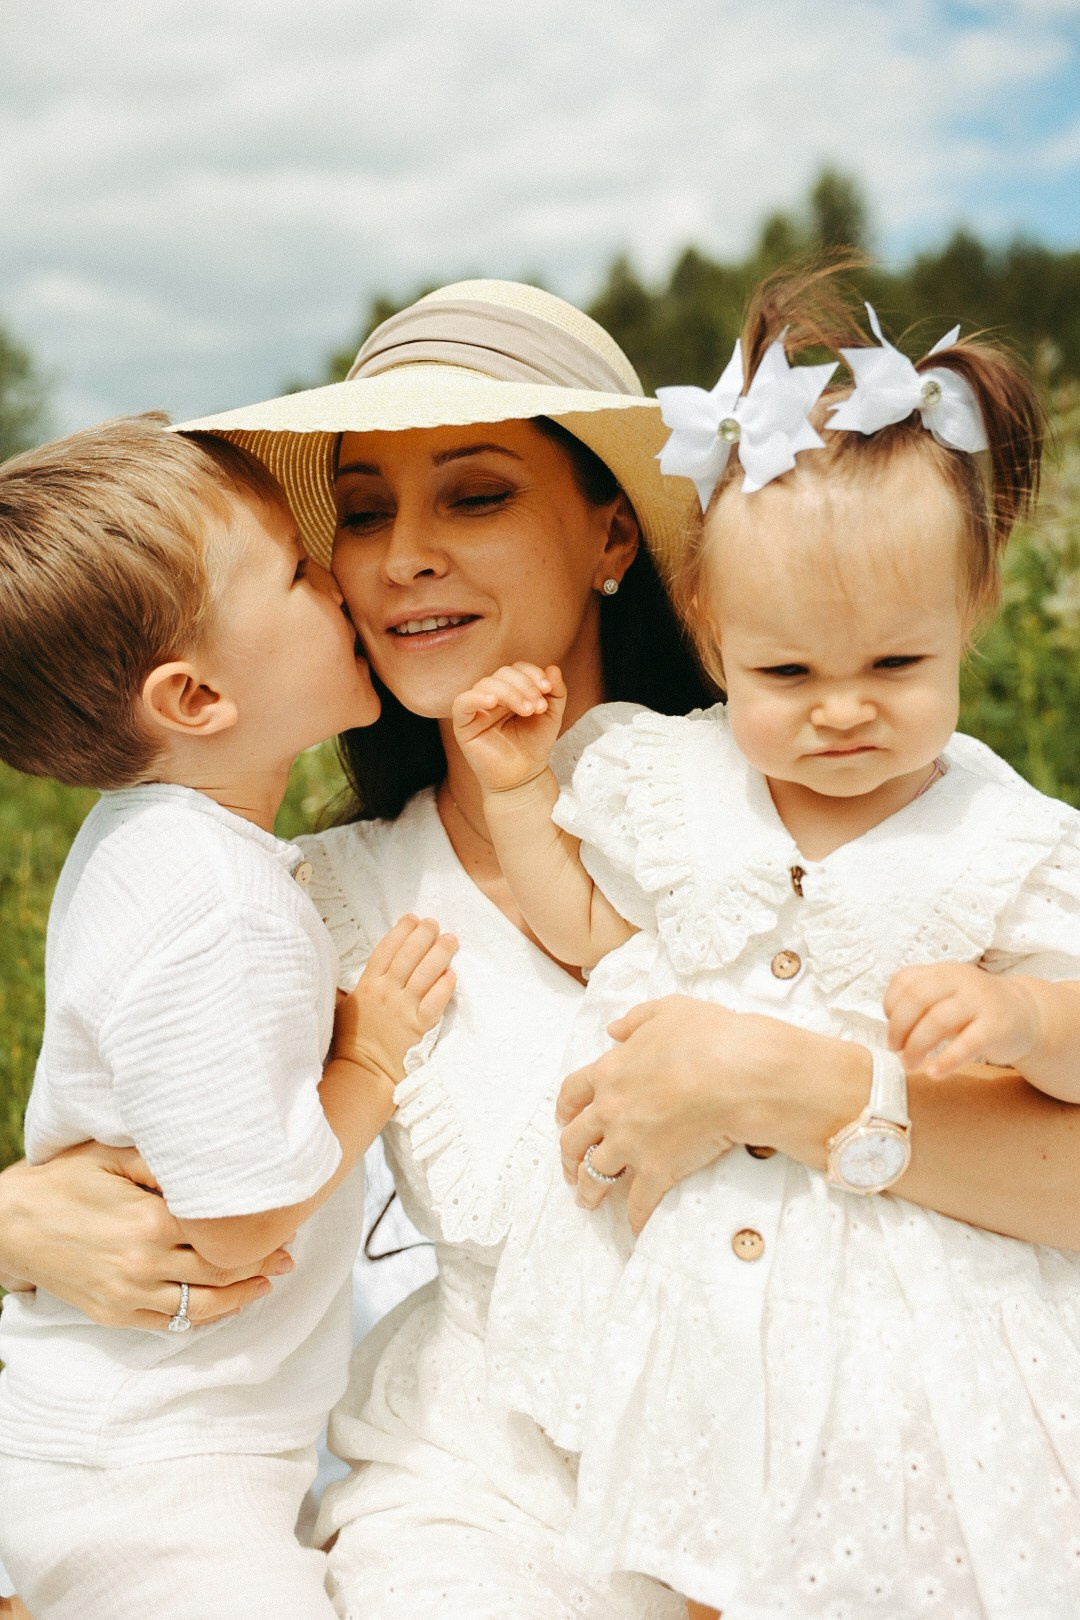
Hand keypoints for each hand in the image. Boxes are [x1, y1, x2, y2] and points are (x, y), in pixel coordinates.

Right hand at [0, 1142, 293, 1329]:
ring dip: (241, 1297)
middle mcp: (144, 1261)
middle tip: (288, 1256)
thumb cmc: (65, 1181)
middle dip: (261, 1265)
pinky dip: (203, 1316)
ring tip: (267, 1284)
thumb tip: (213, 1166)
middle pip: (221, 1272)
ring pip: (202, 1306)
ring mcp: (128, 1293)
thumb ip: (165, 1161)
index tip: (284, 1224)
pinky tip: (224, 1304)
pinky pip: (169, 1322)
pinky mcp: (114, 1313)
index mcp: (150, 1219)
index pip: (222, 1235)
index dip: (258, 1234)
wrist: (11, 1223)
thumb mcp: (114, 1156)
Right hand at [334, 914, 456, 1081]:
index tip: (412, 918)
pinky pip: (435, 1001)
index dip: (401, 931)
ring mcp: (403, 1008)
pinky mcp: (419, 1026)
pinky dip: (444, 986)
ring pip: (425, 973)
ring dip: (440, 953)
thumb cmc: (353, 1040)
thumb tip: (356, 970)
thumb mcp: (345, 1007)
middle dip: (424, 935)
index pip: (386, 949)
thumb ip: (353, 986)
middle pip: (408, 955)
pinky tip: (452, 974)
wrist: (364, 1071)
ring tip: (450, 939)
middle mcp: (386, 992)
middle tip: (435, 924)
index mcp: (368, 984)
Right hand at [451, 663, 565, 793]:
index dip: (532, 673)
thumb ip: (556, 692)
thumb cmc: (534, 745)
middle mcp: (491, 696)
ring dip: (510, 693)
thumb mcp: (551, 716)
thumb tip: (553, 667)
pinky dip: (476, 697)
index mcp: (510, 690)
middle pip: (502, 674)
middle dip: (524, 685)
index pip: (516, 668)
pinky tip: (493, 702)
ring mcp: (476, 709)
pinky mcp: (463, 725)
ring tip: (528, 711)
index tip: (548, 689)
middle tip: (538, 706)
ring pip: (486, 684)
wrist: (524, 778)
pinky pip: (461, 703)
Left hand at [556, 996, 745, 1231]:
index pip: (573, 1092)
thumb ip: (636, 1020)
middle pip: (575, 1138)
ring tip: (588, 1202)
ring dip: (589, 1190)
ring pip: (596, 1174)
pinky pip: (638, 1203)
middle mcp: (611, 1110)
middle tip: (570, 1168)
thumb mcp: (668, 1011)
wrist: (737, 1074)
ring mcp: (630, 1144)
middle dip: (569, 1156)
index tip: (564, 1119)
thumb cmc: (708, 1037)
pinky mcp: (657, 1171)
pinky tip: (634, 1230)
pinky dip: (635, 1219)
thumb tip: (613, 1030)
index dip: (565, 1107)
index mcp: (610, 1071)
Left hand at [885, 962, 1041, 1077]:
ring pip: (938, 1021)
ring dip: (916, 1046)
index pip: (905, 980)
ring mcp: (980, 1002)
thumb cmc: (975, 1009)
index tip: (888, 1025)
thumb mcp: (946, 995)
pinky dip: (946, 1060)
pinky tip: (934, 1073)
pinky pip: (967, 1044)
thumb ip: (919, 1001)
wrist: (1026, 1014)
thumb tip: (890, 1028)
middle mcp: (961, 980)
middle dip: (898, 1027)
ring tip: (909, 1063)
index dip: (889, 1004)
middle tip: (894, 1049)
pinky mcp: (996, 1027)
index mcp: (943, 971)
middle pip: (917, 998)